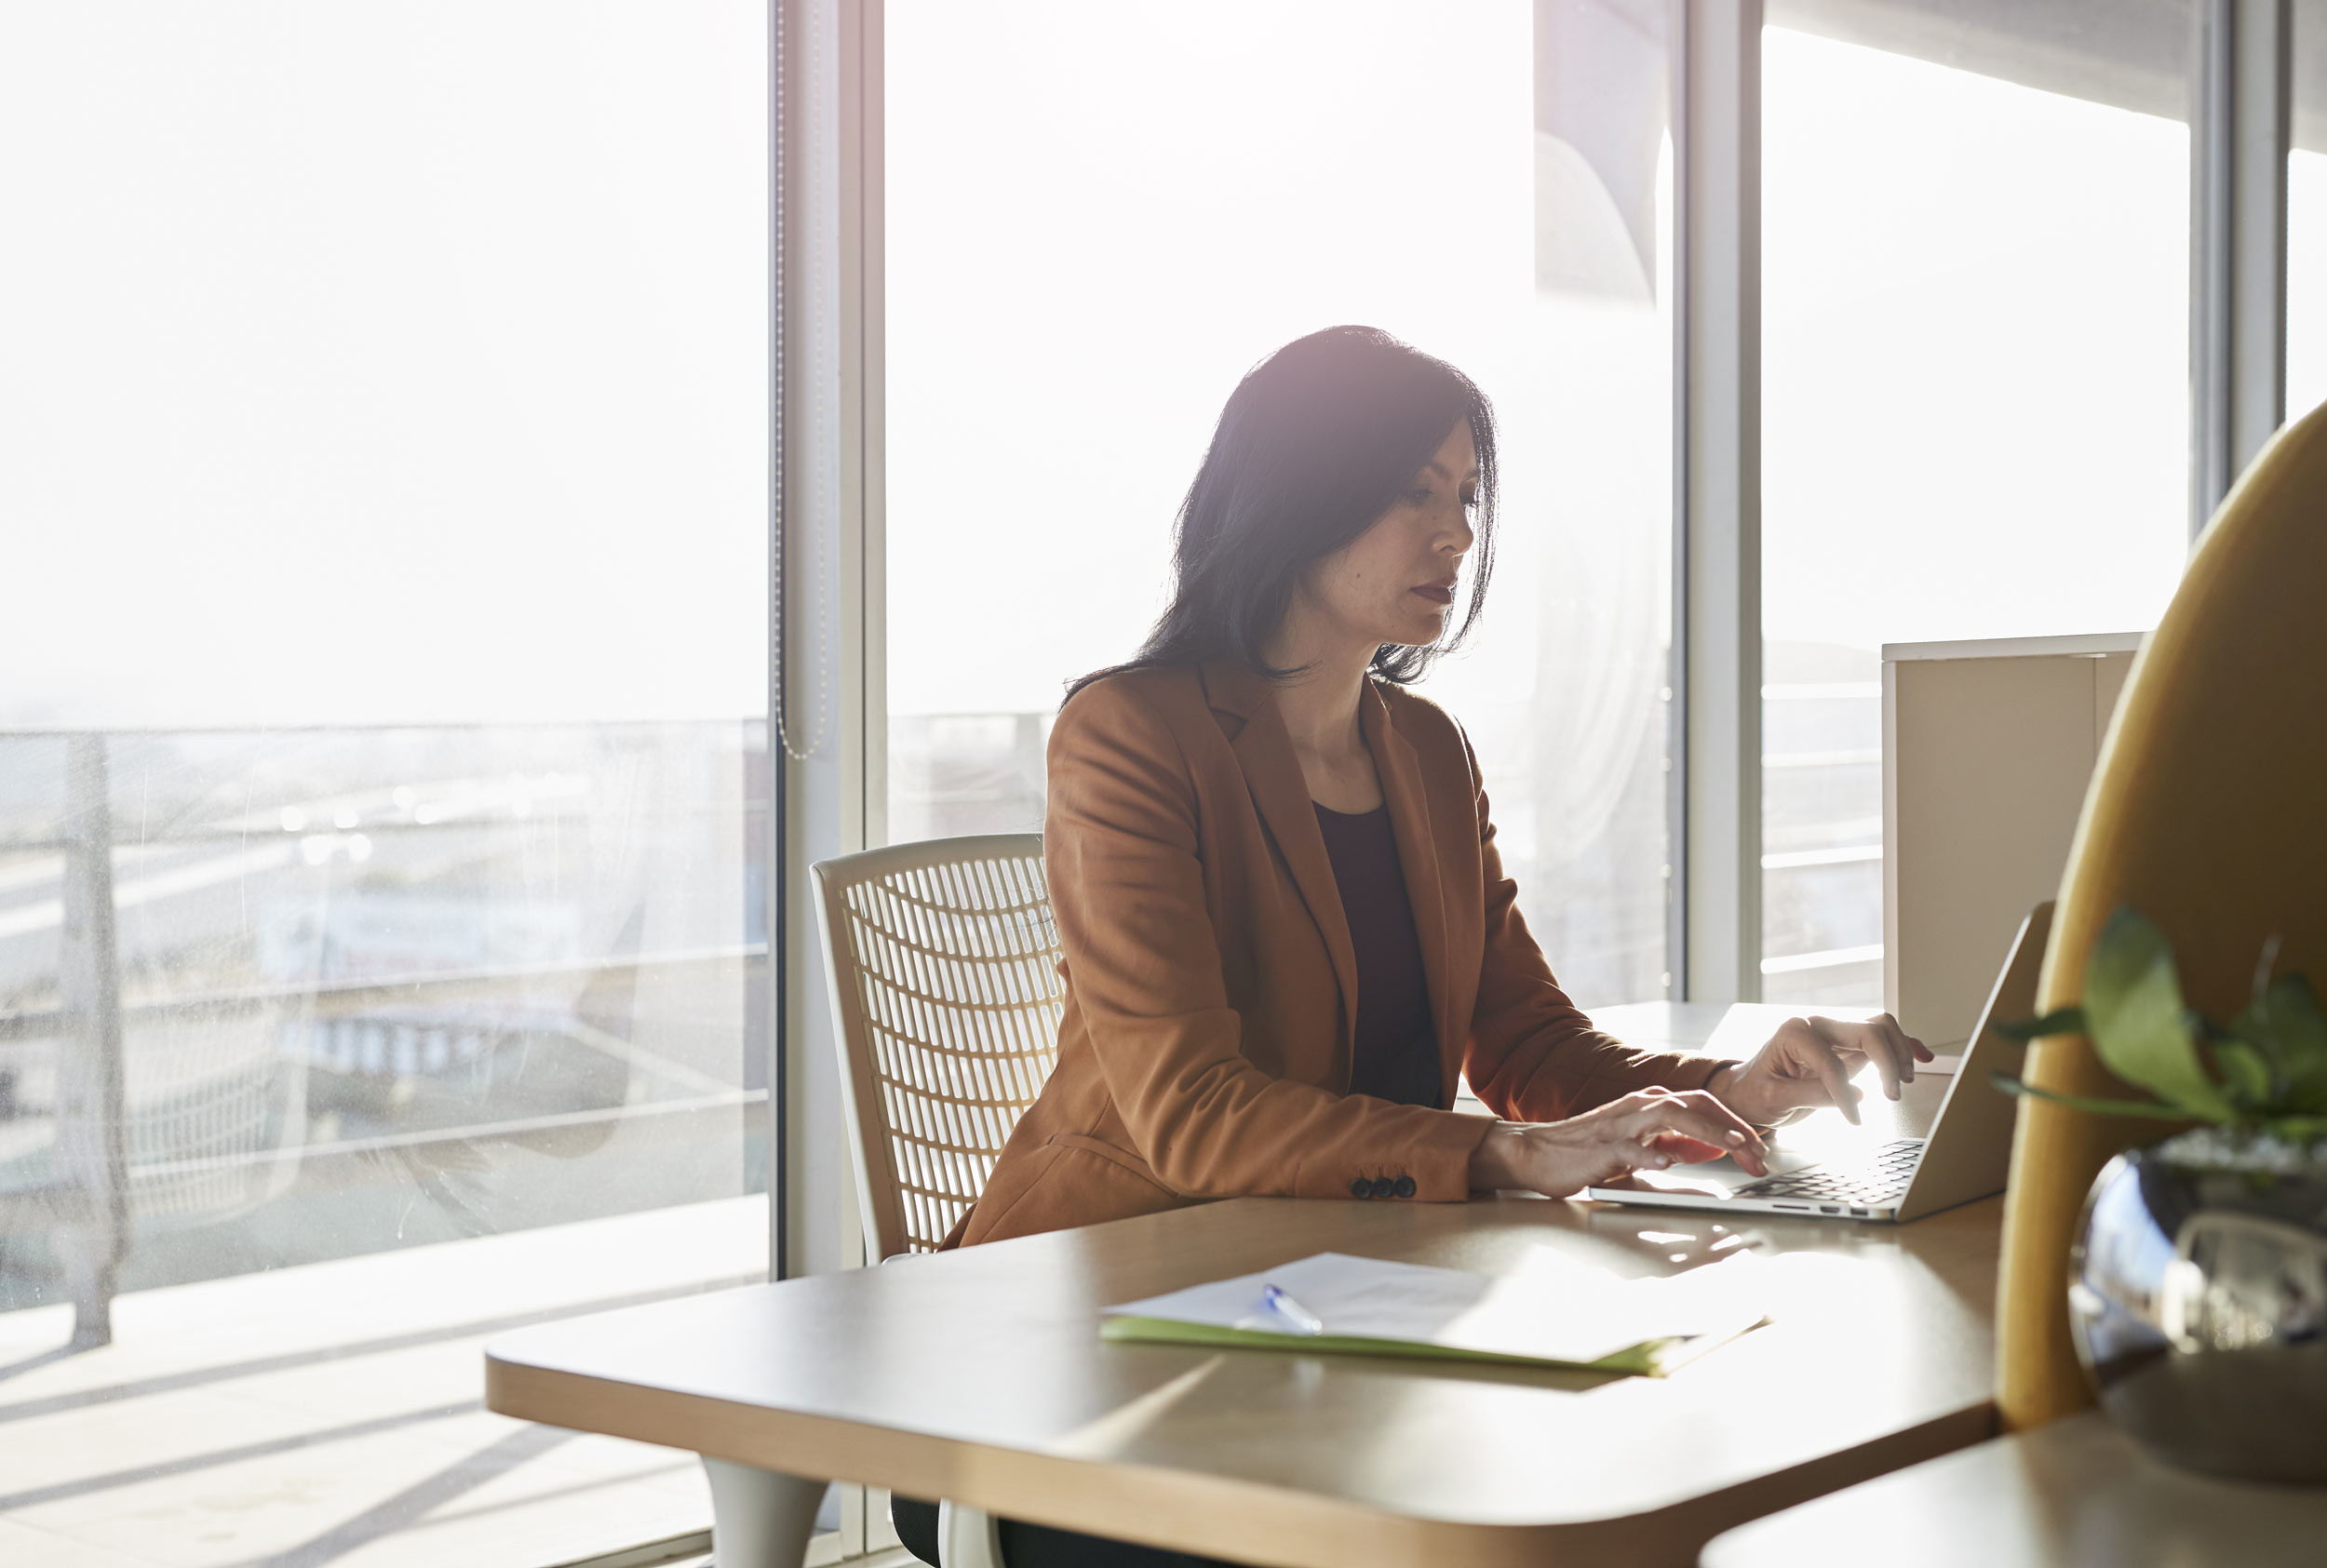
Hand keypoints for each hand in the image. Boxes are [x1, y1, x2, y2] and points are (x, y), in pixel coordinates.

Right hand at [1468, 1088, 1769, 1196]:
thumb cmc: (1588, 1150)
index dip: (1738, 1125)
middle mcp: (1641, 1106)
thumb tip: (1712, 1147)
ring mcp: (1621, 1124)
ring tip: (1732, 1144)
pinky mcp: (1602, 1146)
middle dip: (1734, 1127)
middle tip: (1759, 1152)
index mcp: (1652, 1105)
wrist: (1538, 1152)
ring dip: (1706, 1129)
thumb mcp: (1642, 1144)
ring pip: (1671, 1116)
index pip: (1706, 1106)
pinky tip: (1666, 1162)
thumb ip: (1676, 1143)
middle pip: (1697, 1105)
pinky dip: (1650, 1154)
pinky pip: (1629, 1148)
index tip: (1761, 1150)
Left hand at [1708, 1013, 1934, 1127]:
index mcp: (1795, 1033)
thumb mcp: (1774, 1098)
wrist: (1747, 1091)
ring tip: (1903, 1082)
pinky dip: (1903, 1045)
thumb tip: (1855, 1096)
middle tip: (1892, 1095)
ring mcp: (1834, 1034)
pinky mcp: (1847, 1047)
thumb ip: (1811, 1095)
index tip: (1853, 1119)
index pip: (1832, 1061)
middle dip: (1887, 1063)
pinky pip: (1881, 1038)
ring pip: (1880, 1029)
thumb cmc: (1754, 1093)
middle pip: (1869, 1030)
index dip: (1844, 1092)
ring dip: (1899, 1053)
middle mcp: (1817, 1026)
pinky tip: (1921, 1057)